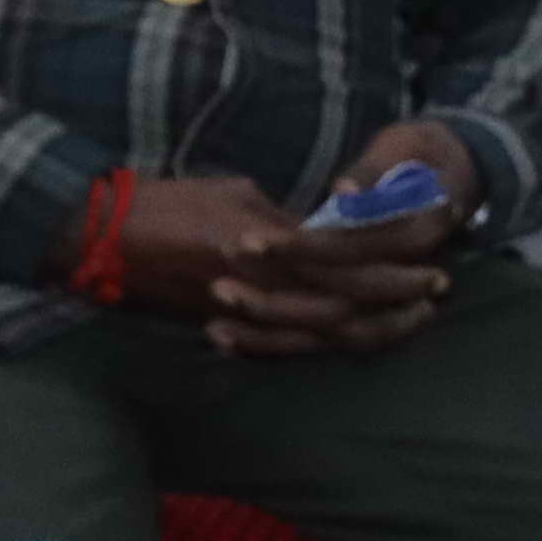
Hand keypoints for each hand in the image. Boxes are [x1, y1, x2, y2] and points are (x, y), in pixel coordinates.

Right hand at [108, 154, 456, 354]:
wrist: (105, 234)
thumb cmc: (169, 201)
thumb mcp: (237, 194)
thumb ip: (287, 222)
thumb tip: (324, 233)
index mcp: (267, 247)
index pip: (348, 267)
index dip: (394, 271)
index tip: (431, 265)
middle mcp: (263, 287)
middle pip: (347, 309)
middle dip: (397, 304)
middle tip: (436, 293)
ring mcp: (247, 314)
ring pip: (324, 336)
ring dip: (374, 329)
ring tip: (408, 318)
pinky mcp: (229, 328)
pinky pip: (287, 346)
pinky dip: (324, 345)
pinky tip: (352, 337)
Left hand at [198, 124, 479, 359]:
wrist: (450, 173)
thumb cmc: (420, 154)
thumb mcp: (403, 152)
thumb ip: (373, 176)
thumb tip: (344, 192)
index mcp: (415, 234)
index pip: (348, 252)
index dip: (300, 250)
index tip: (244, 240)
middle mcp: (408, 276)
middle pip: (336, 303)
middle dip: (275, 298)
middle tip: (215, 286)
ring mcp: (391, 296)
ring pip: (330, 330)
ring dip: (272, 328)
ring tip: (215, 321)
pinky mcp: (371, 304)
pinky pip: (327, 334)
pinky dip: (280, 341)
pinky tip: (227, 338)